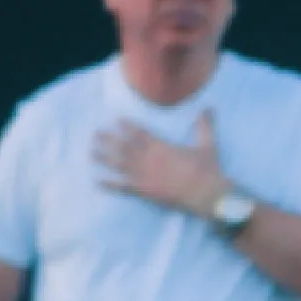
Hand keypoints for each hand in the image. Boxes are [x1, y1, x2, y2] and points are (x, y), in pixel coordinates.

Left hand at [93, 108, 229, 219]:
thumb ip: (204, 126)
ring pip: (118, 164)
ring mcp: (144, 175)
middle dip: (108, 139)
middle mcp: (148, 159)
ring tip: (91, 152)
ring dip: (104, 158)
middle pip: (123, 147)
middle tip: (95, 133)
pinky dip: (109, 184)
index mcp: (161, 147)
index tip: (116, 120)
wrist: (206, 193)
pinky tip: (97, 181)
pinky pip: (122, 187)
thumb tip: (208, 108)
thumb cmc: (207, 168)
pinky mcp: (143, 191)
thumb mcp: (207, 144)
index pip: (139, 133)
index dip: (127, 126)